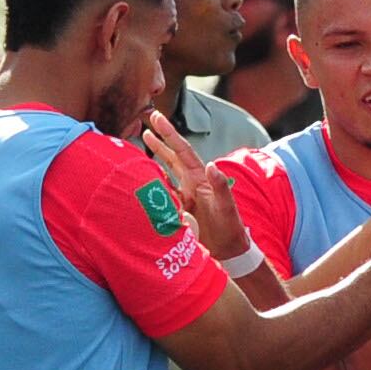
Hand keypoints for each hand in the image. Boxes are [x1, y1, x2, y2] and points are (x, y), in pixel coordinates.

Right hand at [137, 109, 251, 264]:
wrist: (228, 251)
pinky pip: (161, 191)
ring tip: (143, 137)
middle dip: (161, 137)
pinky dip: (151, 182)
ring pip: (165, 170)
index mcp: (200, 178)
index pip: (182, 152)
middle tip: (149, 118)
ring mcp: (183, 194)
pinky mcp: (178, 208)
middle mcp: (190, 182)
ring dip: (155, 154)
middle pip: (172, 155)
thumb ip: (221, 187)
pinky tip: (140, 175)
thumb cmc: (230, 228)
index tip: (158, 119)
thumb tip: (211, 166)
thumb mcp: (227, 207)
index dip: (169, 135)